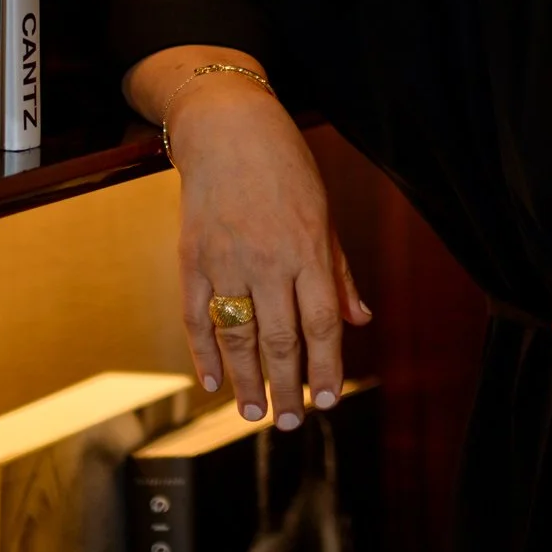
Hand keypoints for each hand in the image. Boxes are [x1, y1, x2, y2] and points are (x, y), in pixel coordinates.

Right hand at [164, 70, 371, 424]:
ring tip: (254, 412)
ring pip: (236, 336)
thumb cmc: (286, 168)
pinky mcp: (192, 258)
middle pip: (278, 339)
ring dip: (246, 380)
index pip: (320, 323)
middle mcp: (268, 259)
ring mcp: (226, 260)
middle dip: (287, 387)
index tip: (328, 402)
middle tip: (290, 423)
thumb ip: (339, 272)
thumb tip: (359, 320)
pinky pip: (196, 316)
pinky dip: (203, 352)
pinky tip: (212, 381)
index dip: (325, 367)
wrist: (228, 128)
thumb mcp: (324, 213)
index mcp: (308, 249)